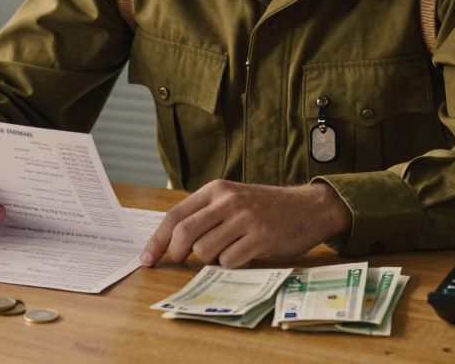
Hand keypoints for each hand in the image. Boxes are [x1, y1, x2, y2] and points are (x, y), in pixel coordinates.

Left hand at [139, 180, 351, 267]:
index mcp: (216, 190)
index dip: (157, 240)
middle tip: (181, 260)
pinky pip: (231, 261)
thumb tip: (170, 243)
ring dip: (212, 259)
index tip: (147, 259)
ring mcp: (245, 218)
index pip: (175, 216)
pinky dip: (232, 264)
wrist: (308, 208)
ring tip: (229, 250)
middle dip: (176, 253)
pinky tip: (246, 253)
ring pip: (206, 251)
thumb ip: (205, 215)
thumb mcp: (232, 200)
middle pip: (184, 234)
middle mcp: (228, 201)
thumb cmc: (265, 208)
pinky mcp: (261, 237)